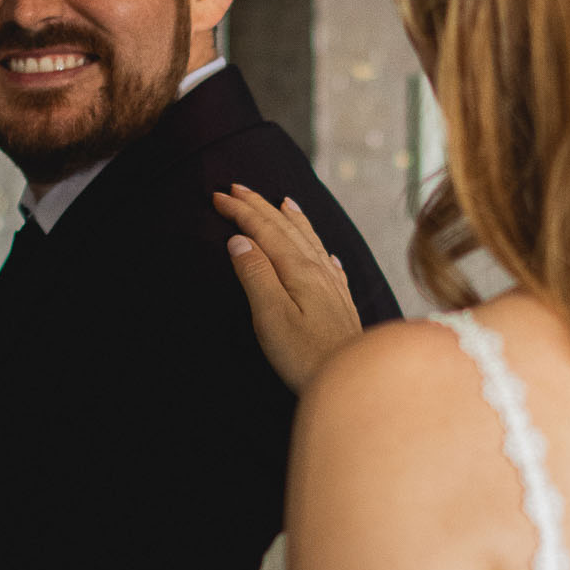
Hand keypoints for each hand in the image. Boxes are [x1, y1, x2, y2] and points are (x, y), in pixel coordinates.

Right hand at [214, 184, 364, 392]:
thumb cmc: (305, 356)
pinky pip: (329, 263)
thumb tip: (239, 240)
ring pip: (309, 240)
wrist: (350, 380)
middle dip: (259, 206)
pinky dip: (319, 248)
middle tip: (238, 189)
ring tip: (284, 202)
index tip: (219, 196)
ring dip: (292, 219)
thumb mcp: (270, 316)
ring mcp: (332, 286)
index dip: (241, 211)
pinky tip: (324, 252)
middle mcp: (318, 270)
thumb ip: (255, 275)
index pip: (264, 230)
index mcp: (297, 270)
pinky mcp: (341, 304)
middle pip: (286, 228)